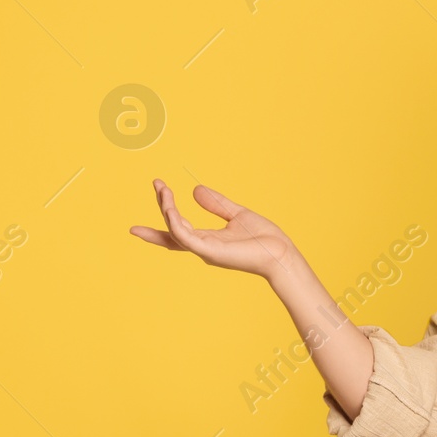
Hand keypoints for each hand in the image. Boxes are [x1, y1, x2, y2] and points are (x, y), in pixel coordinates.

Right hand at [131, 179, 297, 280]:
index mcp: (208, 239)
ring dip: (167, 210)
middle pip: (172, 228)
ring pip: (176, 230)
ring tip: (164, 191)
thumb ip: (216, 203)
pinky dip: (175, 224)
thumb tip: (195, 190)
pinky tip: (170, 209)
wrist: (280, 253)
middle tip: (156, 183)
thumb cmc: (263, 238)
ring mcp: (205, 250)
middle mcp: (203, 246)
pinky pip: (185, 238)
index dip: (165, 210)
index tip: (158, 187)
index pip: (178, 227)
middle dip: (162, 205)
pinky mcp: (210, 252)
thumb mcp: (236, 214)